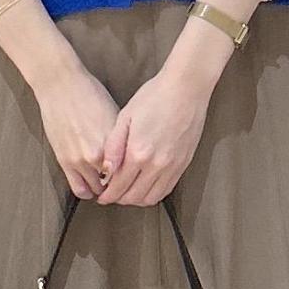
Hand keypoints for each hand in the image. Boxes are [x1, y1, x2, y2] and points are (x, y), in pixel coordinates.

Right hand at [33, 61, 128, 200]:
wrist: (61, 86)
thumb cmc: (90, 94)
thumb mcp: (117, 115)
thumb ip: (124, 141)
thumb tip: (132, 157)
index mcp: (115, 143)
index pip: (130, 172)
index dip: (134, 177)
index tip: (136, 178)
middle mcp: (99, 155)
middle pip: (116, 184)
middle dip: (120, 186)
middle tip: (122, 185)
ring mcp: (80, 160)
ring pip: (97, 189)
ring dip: (103, 189)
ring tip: (106, 185)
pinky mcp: (64, 161)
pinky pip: (78, 188)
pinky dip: (87, 191)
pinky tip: (91, 186)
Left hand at [93, 64, 210, 206]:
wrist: (186, 89)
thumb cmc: (154, 97)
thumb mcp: (125, 117)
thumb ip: (113, 147)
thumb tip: (104, 171)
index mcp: (138, 153)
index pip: (118, 186)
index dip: (107, 195)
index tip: (101, 196)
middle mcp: (156, 164)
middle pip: (133, 197)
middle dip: (119, 199)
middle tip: (111, 195)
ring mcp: (172, 166)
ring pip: (151, 198)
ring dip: (136, 199)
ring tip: (127, 192)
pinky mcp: (183, 164)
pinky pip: (167, 189)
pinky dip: (153, 193)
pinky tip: (145, 185)